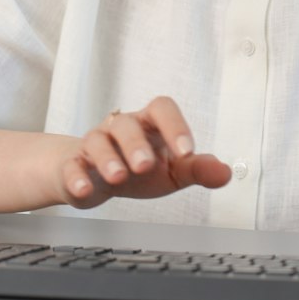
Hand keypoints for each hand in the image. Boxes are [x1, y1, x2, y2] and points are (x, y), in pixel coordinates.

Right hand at [58, 96, 231, 210]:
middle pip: (126, 124)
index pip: (161, 108)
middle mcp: (119, 128)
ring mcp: (94, 144)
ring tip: (118, 177)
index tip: (187, 151)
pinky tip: (84, 190)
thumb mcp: (172, 171)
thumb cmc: (138, 170)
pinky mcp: (73, 165)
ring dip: (108, 159)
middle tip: (146, 166)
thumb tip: (226, 173)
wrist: (93, 179)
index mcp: (149, 125)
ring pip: (97, 141)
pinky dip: (76, 177)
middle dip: (136, 144)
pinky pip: (72, 165)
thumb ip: (197, 170)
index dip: (175, 126)